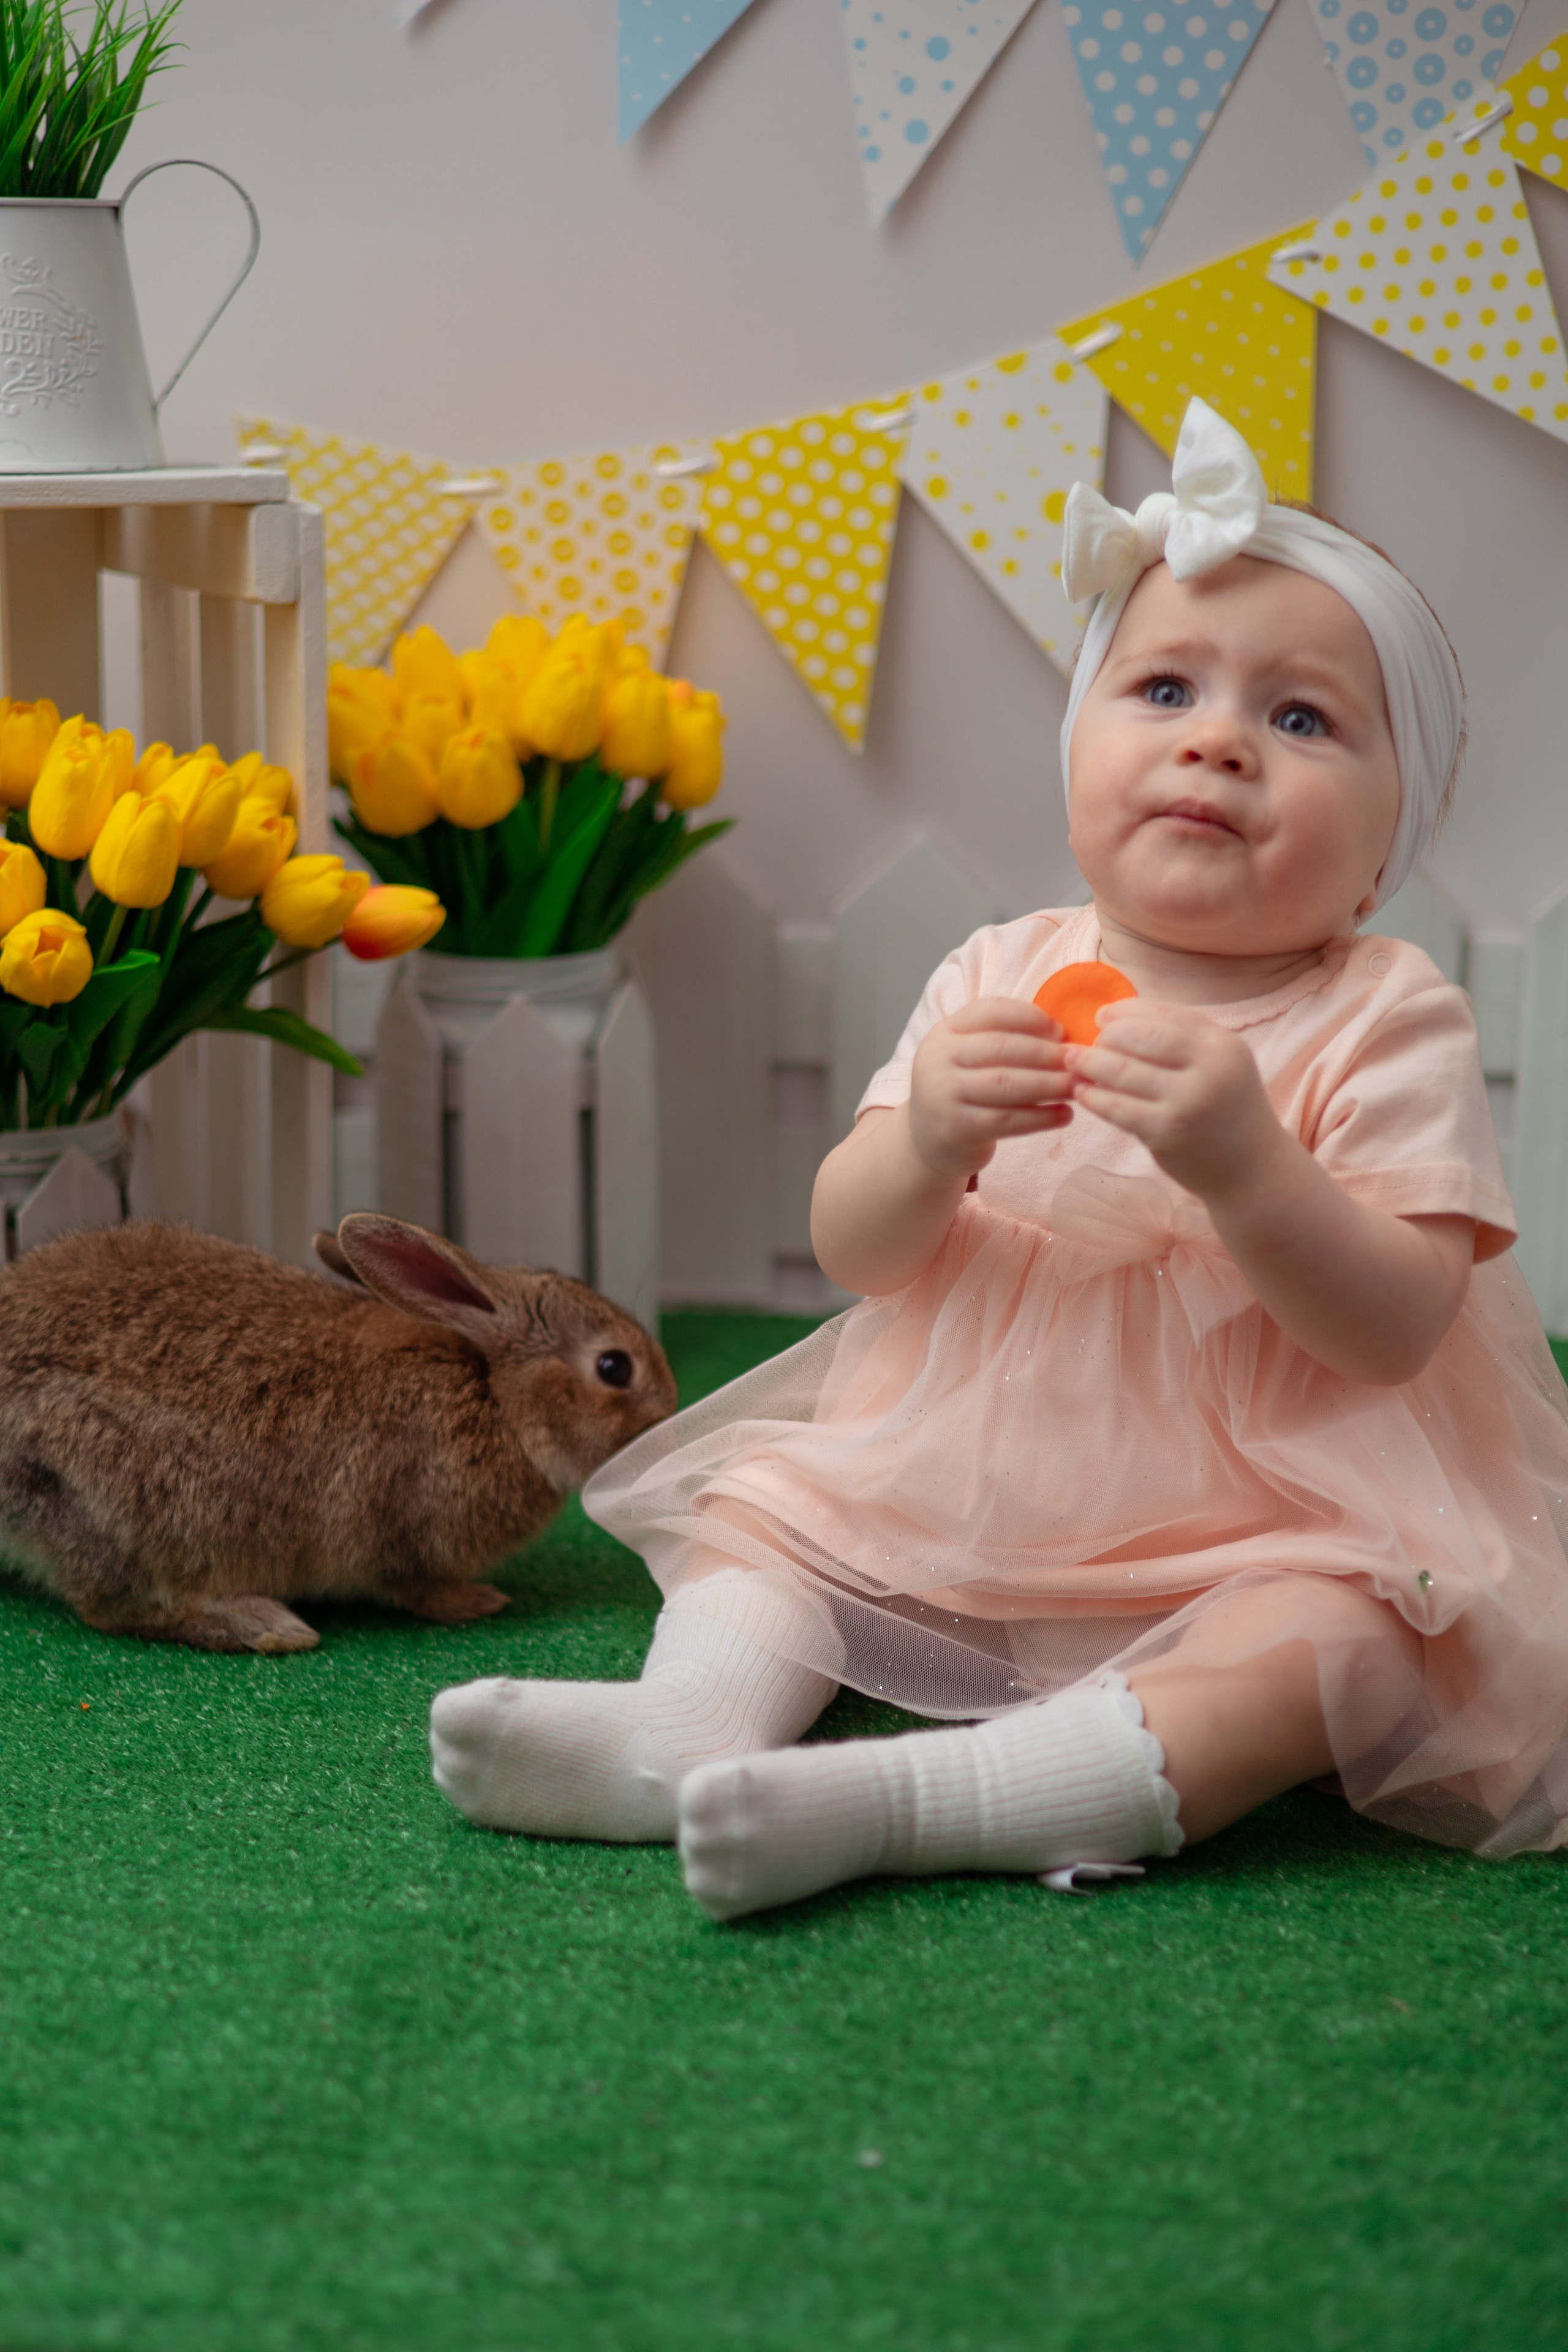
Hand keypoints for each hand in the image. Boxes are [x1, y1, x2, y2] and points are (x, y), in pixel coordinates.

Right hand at [907, 997, 1072, 1181]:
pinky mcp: (956, 1128)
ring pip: (1006, 1084)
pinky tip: (1065, 1115)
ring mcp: (944, 1094)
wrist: (927, 1141)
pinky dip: (1041, 1118)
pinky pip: (1007, 1121)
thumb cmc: (963, 1091)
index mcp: (945, 1031)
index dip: (1030, 1017)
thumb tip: (1064, 1034)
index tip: (1061, 1030)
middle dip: (1047, 1052)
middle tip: (1080, 1060)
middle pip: (1001, 1047)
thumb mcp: (969, 1056)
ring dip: (1049, 1084)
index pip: (990, 1011)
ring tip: (1078, 1086)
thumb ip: (1003, 1039)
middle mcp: (938, 1058)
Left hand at [1065, 998, 1280, 1201]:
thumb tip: (1120, 1018)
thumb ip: (1182, 1039)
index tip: (1101, 1016)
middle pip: (1140, 1036)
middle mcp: (1209, 1068)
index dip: (1125, 1011)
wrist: (1252, 1168)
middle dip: (1106, 1036)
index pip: (1164, 1014)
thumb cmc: (1227, 1110)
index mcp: (1222, 1044)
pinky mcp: (1167, 1133)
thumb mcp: (1220, 1064)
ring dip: (1090, 1063)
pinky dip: (1094, 1097)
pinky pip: (1118, 1108)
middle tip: (1087, 1042)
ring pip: (1123, 1071)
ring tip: (1072, 1062)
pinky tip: (1082, 1092)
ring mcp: (1187, 1102)